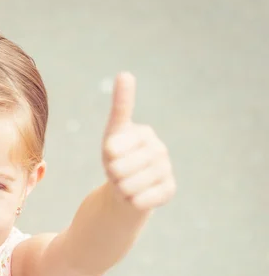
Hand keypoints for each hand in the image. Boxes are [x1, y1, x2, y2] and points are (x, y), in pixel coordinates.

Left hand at [102, 73, 175, 210]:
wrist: (125, 190)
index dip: (107, 158)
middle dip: (112, 175)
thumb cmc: (117, 159)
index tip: (112, 157)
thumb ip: (120, 107)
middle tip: (118, 174)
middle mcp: (160, 150)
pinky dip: (132, 201)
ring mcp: (166, 171)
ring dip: (121, 189)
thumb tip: (126, 73)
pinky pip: (141, 200)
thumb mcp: (113, 134)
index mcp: (144, 134)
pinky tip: (135, 196)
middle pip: (119, 169)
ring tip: (125, 184)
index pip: (112, 149)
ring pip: (129, 186)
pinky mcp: (169, 191)